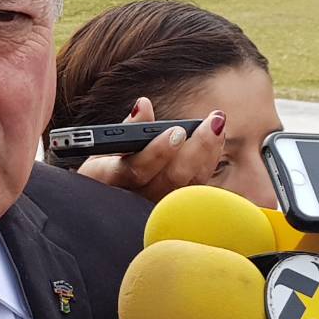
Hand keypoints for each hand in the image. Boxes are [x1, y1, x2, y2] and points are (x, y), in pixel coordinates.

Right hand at [77, 97, 226, 202]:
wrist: (102, 208)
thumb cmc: (101, 172)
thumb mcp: (101, 150)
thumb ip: (124, 129)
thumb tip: (143, 105)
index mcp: (107, 180)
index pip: (135, 170)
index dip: (158, 152)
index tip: (177, 131)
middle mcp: (132, 201)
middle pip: (170, 180)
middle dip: (195, 150)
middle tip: (213, 123)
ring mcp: (155, 210)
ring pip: (190, 187)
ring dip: (208, 154)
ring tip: (217, 125)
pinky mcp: (174, 212)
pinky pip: (197, 191)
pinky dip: (208, 164)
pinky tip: (215, 142)